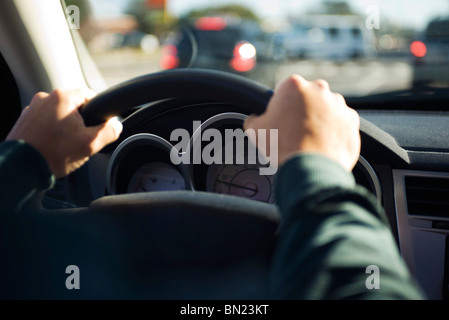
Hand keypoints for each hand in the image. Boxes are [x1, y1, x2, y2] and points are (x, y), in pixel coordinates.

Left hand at [6, 88, 122, 177]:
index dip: (98, 112)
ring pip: (59, 114)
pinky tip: (52, 146)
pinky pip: (45, 122)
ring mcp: (32, 108)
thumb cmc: (53, 154)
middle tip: (80, 140)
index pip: (90, 95)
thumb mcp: (90, 144)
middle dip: (80, 122)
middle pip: (74, 106)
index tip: (97, 125)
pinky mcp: (24, 120)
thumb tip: (116, 126)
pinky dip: (51, 131)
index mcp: (63, 97)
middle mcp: (45, 98)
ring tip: (64, 146)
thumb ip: (109, 132)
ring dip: (64, 127)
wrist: (22, 168)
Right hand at [243, 75, 359, 171]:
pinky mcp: (351, 121)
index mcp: (294, 86)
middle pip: (307, 97)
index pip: (283, 90)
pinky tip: (322, 144)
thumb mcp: (255, 131)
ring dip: (318, 120)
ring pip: (325, 109)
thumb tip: (253, 119)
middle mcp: (319, 89)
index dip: (279, 106)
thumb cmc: (283, 146)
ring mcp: (338, 104)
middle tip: (293, 131)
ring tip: (309, 140)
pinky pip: (340, 123)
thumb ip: (252, 119)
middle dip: (301, 110)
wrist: (311, 168)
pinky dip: (333, 131)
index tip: (279, 119)